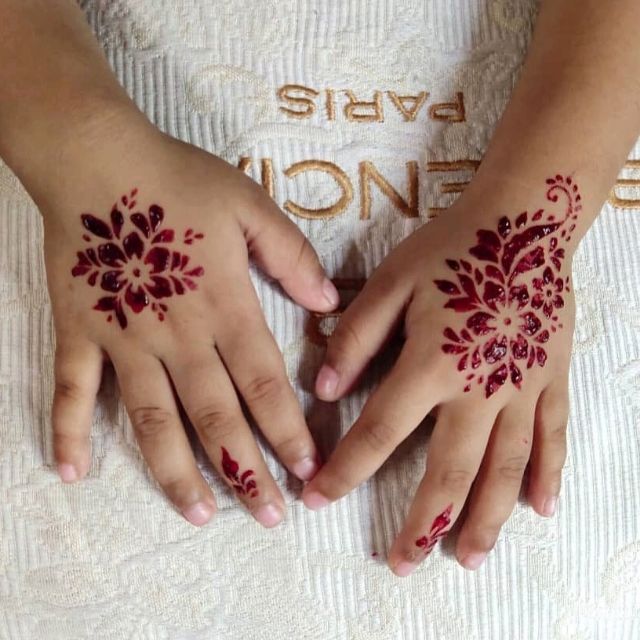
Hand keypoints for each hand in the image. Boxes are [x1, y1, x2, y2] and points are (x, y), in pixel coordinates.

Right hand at [44, 119, 338, 527]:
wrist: (98, 159)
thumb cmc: (179, 181)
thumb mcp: (251, 207)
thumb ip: (292, 257)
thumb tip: (329, 303)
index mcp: (223, 307)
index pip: (265, 385)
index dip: (289, 432)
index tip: (308, 472)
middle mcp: (177, 337)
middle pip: (216, 417)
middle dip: (245, 470)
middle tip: (267, 515)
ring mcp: (123, 340)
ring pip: (153, 421)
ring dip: (177, 471)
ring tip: (198, 514)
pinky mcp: (79, 332)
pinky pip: (73, 390)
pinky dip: (70, 431)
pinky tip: (72, 473)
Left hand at [302, 173, 580, 573]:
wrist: (524, 222)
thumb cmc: (452, 249)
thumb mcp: (392, 280)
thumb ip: (357, 336)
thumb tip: (322, 387)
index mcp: (432, 363)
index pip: (380, 431)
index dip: (346, 469)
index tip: (319, 499)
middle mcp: (480, 388)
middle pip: (449, 471)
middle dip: (421, 521)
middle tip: (402, 563)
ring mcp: (523, 389)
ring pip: (504, 469)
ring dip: (484, 519)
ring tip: (466, 559)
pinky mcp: (553, 380)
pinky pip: (553, 438)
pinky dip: (546, 476)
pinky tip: (539, 511)